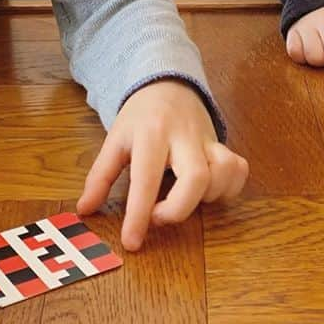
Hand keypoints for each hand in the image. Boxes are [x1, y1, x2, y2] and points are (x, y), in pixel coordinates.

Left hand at [76, 79, 247, 250]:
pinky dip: (228, 188)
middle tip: (158, 215)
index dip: (139, 214)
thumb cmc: (140, 116)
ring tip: (184, 198)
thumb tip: (84, 209)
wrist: (168, 81)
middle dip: (179, 209)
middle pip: (196, 177)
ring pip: (223, 172)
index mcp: (151, 133)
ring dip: (206, 197)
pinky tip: (208, 192)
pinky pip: (238, 169)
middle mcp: (183, 135)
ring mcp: (207, 139)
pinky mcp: (222, 143)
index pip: (147, 178)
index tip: (132, 242)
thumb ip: (100, 175)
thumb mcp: (115, 139)